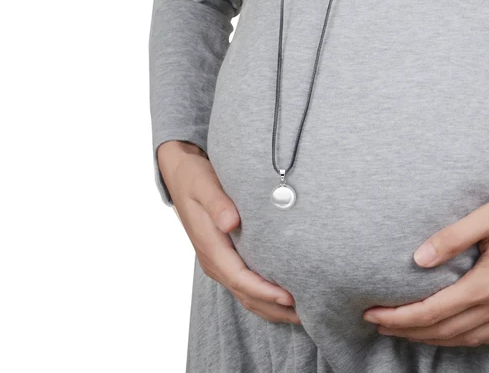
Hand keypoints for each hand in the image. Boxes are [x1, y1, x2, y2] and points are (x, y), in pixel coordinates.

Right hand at [157, 140, 300, 324]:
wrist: (181, 173)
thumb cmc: (195, 177)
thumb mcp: (204, 185)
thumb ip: (217, 203)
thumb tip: (230, 222)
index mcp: (211, 246)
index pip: (240, 278)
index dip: (264, 290)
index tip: (289, 297)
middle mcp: (214, 260)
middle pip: (246, 294)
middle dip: (274, 307)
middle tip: (307, 314)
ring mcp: (219, 261)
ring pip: (246, 294)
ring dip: (271, 307)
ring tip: (301, 314)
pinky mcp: (225, 257)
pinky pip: (244, 284)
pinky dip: (263, 296)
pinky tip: (282, 299)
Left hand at [363, 163, 488, 346]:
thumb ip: (452, 238)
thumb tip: (416, 259)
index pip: (433, 312)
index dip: (400, 317)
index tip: (372, 313)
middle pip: (446, 331)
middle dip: (409, 331)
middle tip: (378, 323)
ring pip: (468, 339)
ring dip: (434, 337)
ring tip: (406, 329)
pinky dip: (465, 338)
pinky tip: (452, 330)